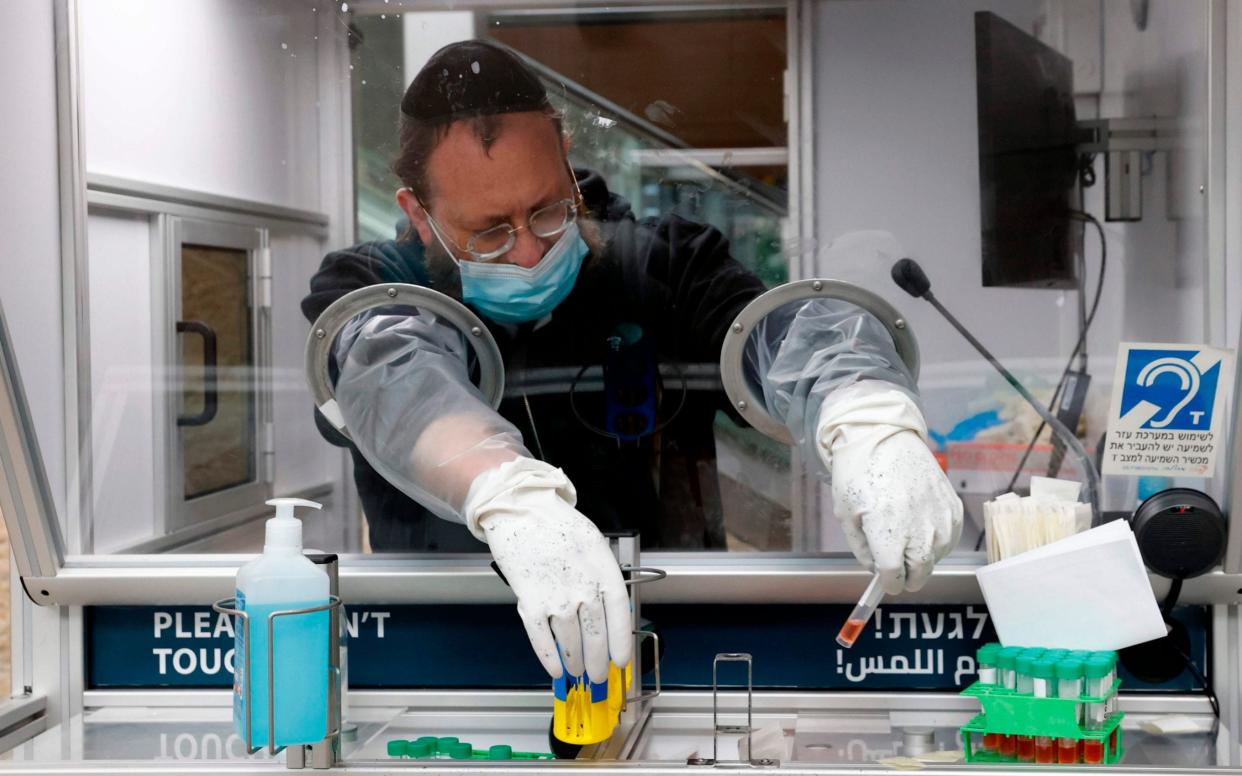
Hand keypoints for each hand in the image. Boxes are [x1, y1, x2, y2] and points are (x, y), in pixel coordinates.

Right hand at [465, 459, 632, 682]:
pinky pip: (542, 638)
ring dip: (575, 662)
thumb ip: (601, 575)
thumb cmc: (556, 523)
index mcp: (603, 569)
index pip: (619, 615)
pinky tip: (555, 667)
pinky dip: (549, 657)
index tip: (620, 660)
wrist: (520, 508)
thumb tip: (606, 612)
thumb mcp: (592, 543)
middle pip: (596, 636)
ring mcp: (555, 596)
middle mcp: (582, 586)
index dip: (621, 642)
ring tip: (577, 671)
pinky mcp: (529, 601)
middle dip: (597, 662)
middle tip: (598, 675)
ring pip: (571, 642)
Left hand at [816, 381, 962, 594]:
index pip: (894, 576)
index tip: (885, 582)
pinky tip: (921, 528)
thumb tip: (876, 570)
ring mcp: (941, 517)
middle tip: (896, 571)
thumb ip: (862, 550)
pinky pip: (949, 539)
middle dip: (906, 577)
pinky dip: (936, 542)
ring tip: (906, 540)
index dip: (888, 583)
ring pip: (936, 558)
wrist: (883, 436)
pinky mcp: (953, 507)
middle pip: (920, 573)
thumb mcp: (846, 515)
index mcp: (888, 530)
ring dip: (922, 559)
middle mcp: (920, 528)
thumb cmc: (859, 473)